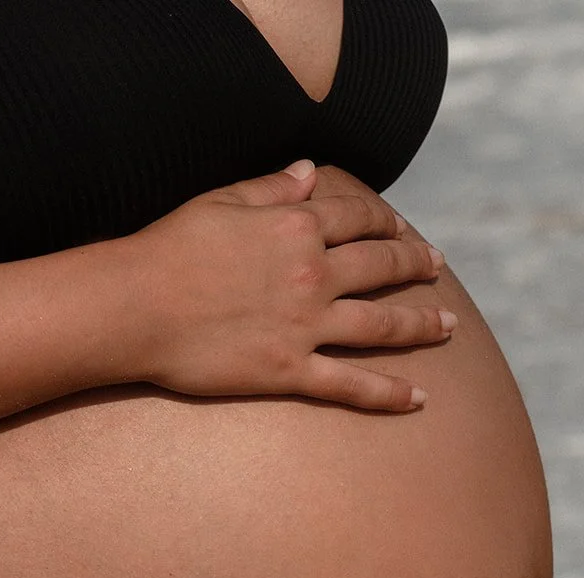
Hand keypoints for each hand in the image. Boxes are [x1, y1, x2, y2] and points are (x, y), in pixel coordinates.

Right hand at [128, 158, 455, 411]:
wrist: (135, 306)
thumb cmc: (168, 249)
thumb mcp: (220, 202)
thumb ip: (272, 188)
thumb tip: (311, 172)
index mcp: (296, 227)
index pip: (357, 220)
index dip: (385, 223)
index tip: (402, 229)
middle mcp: (313, 275)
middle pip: (382, 269)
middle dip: (415, 267)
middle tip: (438, 269)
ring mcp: (305, 327)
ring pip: (381, 325)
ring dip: (421, 325)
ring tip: (449, 326)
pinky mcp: (289, 371)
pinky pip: (351, 384)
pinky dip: (389, 393)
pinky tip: (419, 399)